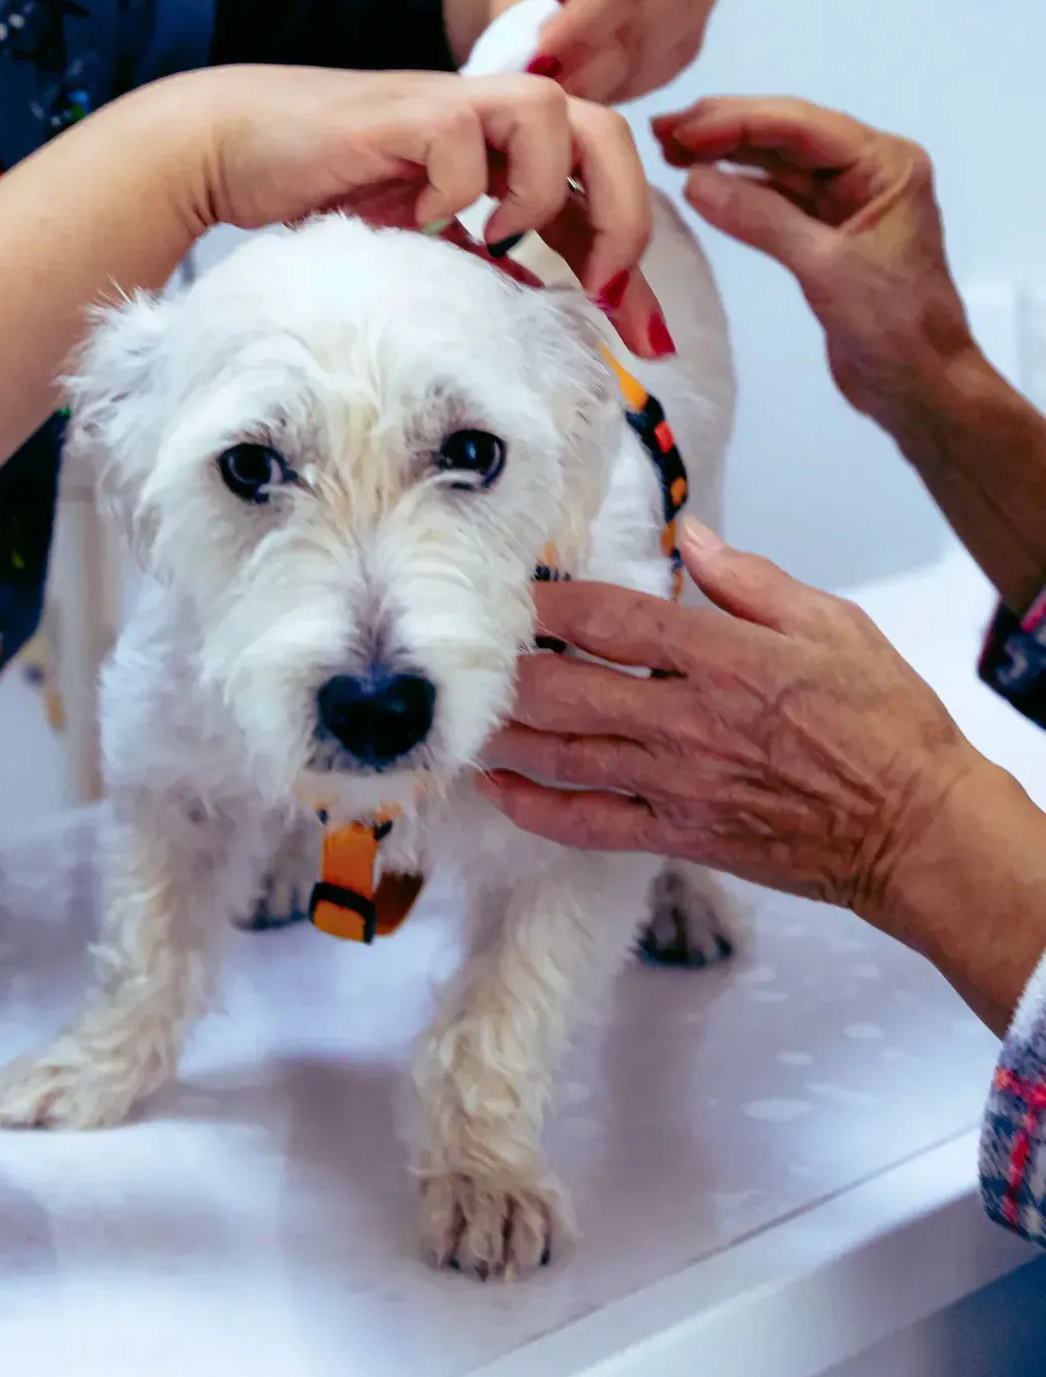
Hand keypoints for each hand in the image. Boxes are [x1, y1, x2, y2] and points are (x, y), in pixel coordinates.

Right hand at [159, 63, 668, 356]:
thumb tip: (563, 315)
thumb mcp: (433, 241)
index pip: (603, 192)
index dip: (637, 264)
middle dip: (626, 217)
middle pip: (608, 131)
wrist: (237, 147)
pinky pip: (463, 136)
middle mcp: (493, 119)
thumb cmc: (330, 191)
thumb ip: (497, 263)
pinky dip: (459, 186)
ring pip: (551, 111)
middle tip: (603, 289)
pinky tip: (424, 219)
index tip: (649, 341)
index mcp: (509, 150)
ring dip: (543, 190)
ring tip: (500, 241)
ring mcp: (450, 107)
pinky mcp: (402, 112)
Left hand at [442, 0, 715, 103]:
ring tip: (557, 70)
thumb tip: (525, 65)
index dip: (582, 30)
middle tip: (538, 80)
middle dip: (583, 67)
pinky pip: (652, 80)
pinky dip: (613, 87)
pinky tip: (587, 69)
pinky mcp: (693, 37)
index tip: (538, 62)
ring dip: (594, 81)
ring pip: (645, 63)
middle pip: (639, 30)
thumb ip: (517, 12)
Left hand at [480, 520, 976, 928]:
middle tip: (468, 649)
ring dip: (504, 734)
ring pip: (564, 756)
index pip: (613, 620)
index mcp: (726, 660)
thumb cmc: (885, 723)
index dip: (553, 602)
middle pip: (566, 691)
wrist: (917, 829)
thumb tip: (691, 540)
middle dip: (508, 669)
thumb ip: (752, 581)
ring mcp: (678, 786)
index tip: (519, 588)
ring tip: (458, 712)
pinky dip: (535, 809)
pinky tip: (497, 788)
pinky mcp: (679, 836)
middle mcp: (688, 723)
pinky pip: (589, 825)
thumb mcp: (833, 625)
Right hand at [652, 95, 973, 427]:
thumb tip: (693, 180)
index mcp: (885, 163)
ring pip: (778, 164)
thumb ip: (761, 220)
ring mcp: (847, 200)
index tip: (681, 128)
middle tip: (662, 128)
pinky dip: (739, 190)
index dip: (737, 120)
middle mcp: (868, 170)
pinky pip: (777, 198)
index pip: (802, 125)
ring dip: (726, 154)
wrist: (920, 386)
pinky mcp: (827, 233)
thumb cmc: (891, 326)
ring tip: (669, 147)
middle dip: (725, 128)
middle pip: (787, 136)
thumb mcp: (826, 268)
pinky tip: (701, 181)